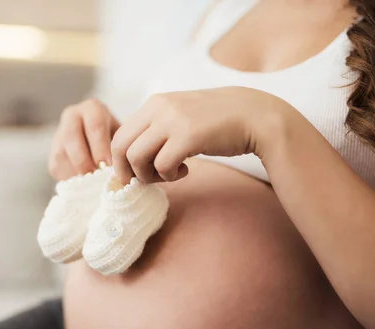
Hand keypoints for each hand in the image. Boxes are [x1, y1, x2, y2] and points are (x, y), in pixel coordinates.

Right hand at [48, 99, 119, 180]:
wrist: (100, 146)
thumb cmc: (118, 141)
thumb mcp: (123, 138)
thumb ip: (120, 148)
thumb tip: (122, 169)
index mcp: (92, 108)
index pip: (94, 125)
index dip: (101, 147)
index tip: (109, 166)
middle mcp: (72, 116)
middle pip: (72, 137)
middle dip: (85, 160)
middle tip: (97, 177)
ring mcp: (59, 135)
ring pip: (62, 154)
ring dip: (76, 171)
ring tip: (92, 184)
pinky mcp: (53, 156)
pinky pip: (57, 167)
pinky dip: (70, 178)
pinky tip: (84, 185)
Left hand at [111, 87, 288, 183]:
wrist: (255, 115)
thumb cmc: (216, 122)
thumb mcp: (180, 116)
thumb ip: (157, 129)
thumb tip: (131, 158)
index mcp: (154, 103)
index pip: (119, 136)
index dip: (122, 162)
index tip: (137, 174)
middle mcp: (159, 108)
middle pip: (120, 147)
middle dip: (128, 171)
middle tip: (147, 180)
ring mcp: (172, 121)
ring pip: (137, 157)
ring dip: (149, 175)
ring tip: (169, 174)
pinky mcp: (188, 136)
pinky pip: (161, 165)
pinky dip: (169, 175)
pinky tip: (185, 170)